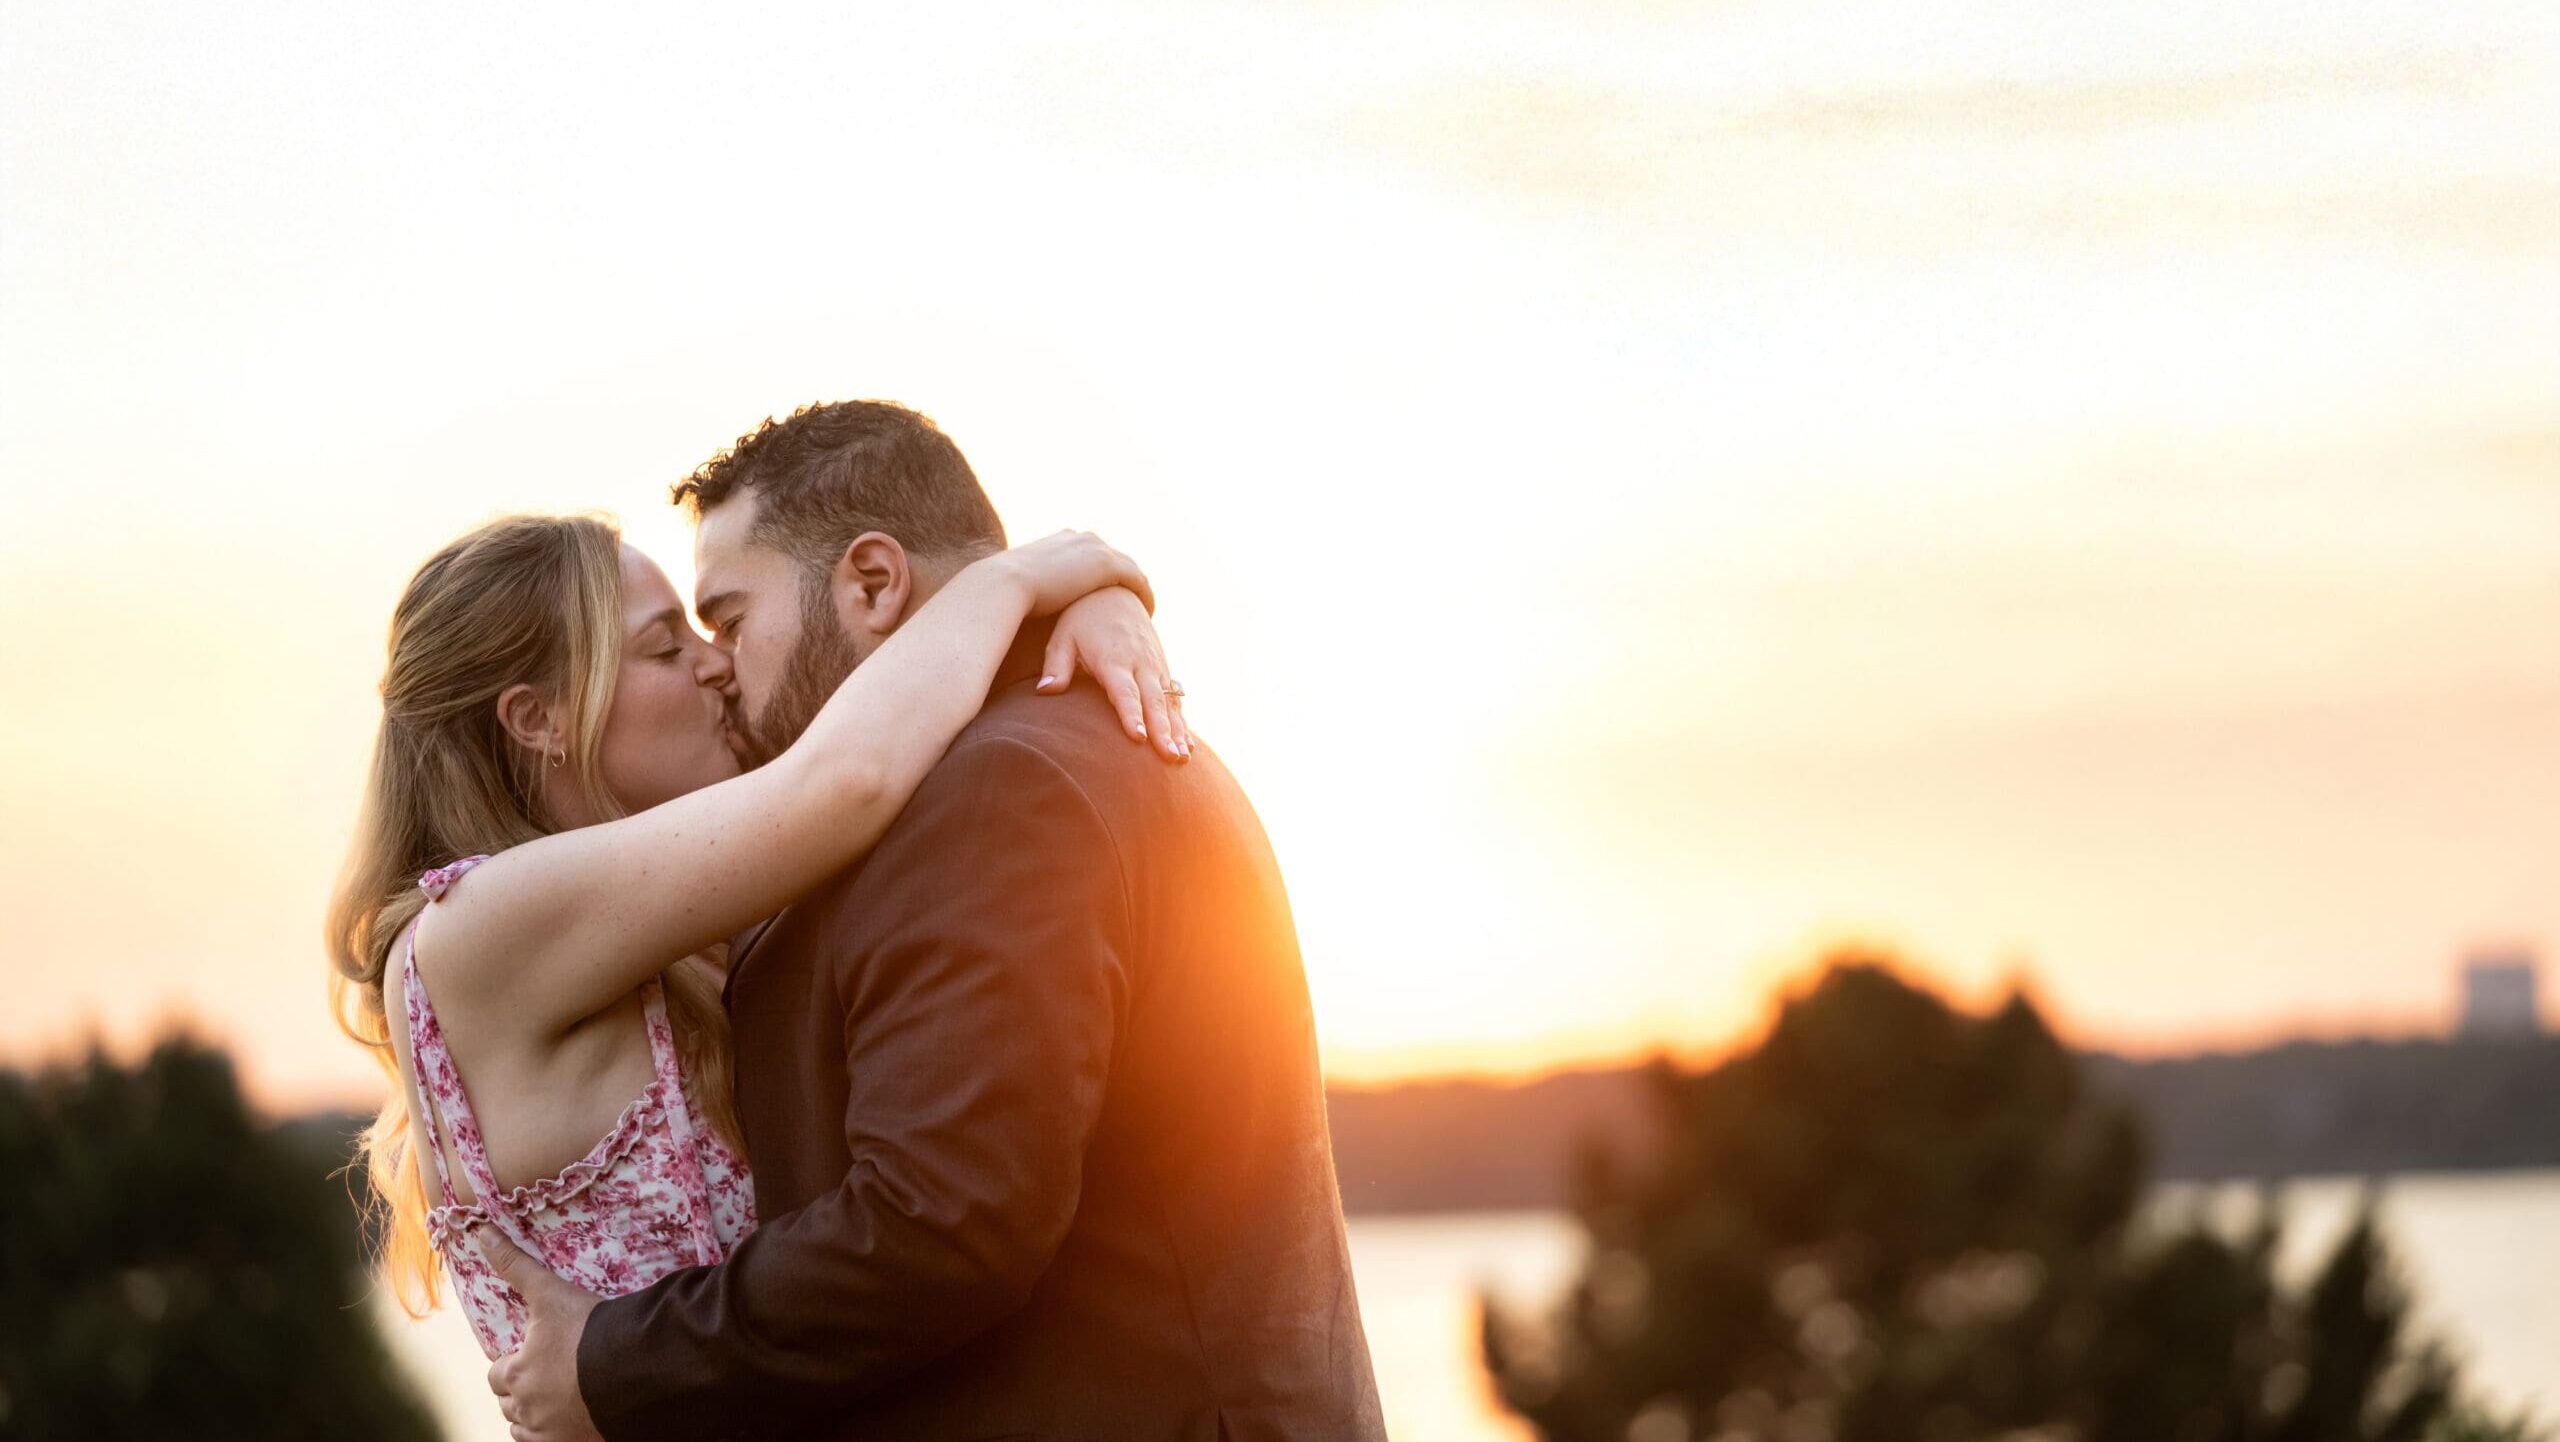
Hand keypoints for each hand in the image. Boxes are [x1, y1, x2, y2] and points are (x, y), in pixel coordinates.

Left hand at [479, 1230, 605, 1441]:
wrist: (638, 1366)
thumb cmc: (591, 1329)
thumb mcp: (551, 1293)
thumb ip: (516, 1265)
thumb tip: (481, 1232)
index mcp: (515, 1374)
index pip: (496, 1374)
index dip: (511, 1363)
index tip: (531, 1354)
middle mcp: (527, 1408)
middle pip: (509, 1404)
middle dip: (521, 1390)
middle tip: (549, 1373)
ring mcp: (551, 1431)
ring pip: (526, 1428)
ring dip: (534, 1415)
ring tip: (558, 1396)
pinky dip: (555, 1433)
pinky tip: (572, 1416)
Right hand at [999, 529, 1153, 616]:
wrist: (1003, 585)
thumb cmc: (1004, 593)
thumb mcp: (1020, 585)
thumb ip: (1033, 587)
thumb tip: (1030, 602)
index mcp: (1063, 539)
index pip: (1093, 554)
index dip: (1104, 574)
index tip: (1109, 594)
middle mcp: (1082, 538)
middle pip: (1115, 558)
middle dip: (1125, 578)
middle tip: (1133, 602)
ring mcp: (1095, 548)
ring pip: (1129, 568)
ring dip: (1137, 588)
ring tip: (1142, 608)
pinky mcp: (1106, 565)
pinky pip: (1137, 580)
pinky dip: (1144, 595)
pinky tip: (1147, 612)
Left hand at [1039, 586, 1193, 761]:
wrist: (1115, 590)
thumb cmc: (1081, 618)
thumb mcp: (1063, 636)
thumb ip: (1056, 666)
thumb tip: (1045, 692)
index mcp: (1113, 659)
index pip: (1124, 692)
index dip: (1132, 715)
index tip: (1139, 738)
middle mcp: (1140, 663)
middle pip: (1153, 701)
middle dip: (1163, 731)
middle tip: (1170, 758)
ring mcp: (1155, 665)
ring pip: (1169, 702)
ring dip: (1177, 731)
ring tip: (1182, 758)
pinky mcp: (1162, 668)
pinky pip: (1175, 698)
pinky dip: (1181, 720)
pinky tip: (1186, 745)